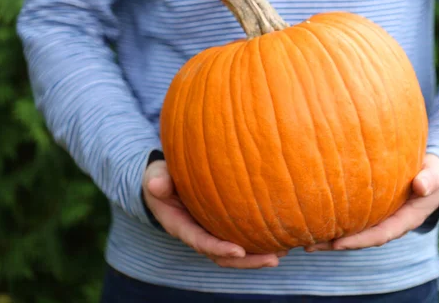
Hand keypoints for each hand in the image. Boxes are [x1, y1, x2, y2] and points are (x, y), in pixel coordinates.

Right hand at [143, 160, 286, 267]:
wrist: (164, 181)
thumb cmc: (161, 177)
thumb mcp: (156, 176)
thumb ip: (157, 180)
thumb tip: (157, 184)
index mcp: (180, 226)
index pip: (201, 242)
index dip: (218, 248)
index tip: (239, 251)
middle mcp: (198, 234)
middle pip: (223, 256)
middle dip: (248, 261)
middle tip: (273, 259)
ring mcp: (211, 232)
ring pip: (235, 253)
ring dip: (257, 257)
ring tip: (282, 253)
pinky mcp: (221, 227)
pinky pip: (240, 239)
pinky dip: (258, 242)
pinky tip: (279, 239)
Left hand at [304, 153, 438, 251]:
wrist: (431, 174)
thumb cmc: (433, 174)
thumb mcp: (435, 175)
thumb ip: (430, 180)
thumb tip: (420, 185)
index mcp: (404, 220)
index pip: (380, 235)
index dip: (359, 240)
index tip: (338, 244)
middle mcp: (389, 224)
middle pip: (360, 239)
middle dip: (334, 244)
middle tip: (309, 246)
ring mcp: (378, 219)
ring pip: (352, 232)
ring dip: (328, 238)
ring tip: (302, 240)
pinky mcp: (369, 210)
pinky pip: (350, 220)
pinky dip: (332, 222)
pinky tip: (311, 221)